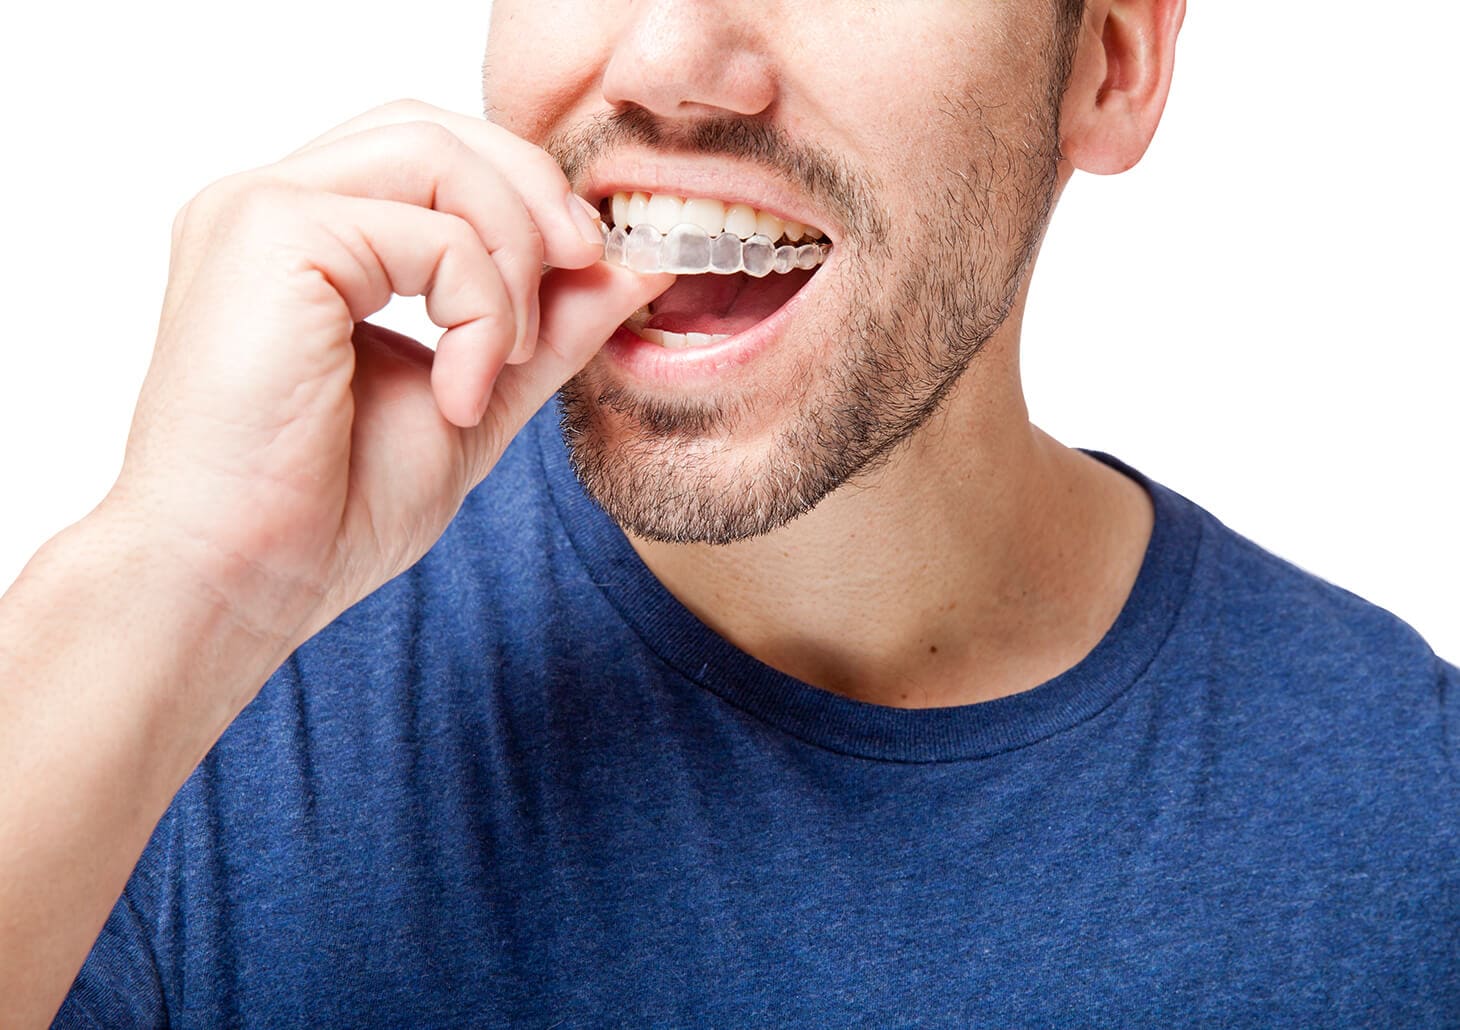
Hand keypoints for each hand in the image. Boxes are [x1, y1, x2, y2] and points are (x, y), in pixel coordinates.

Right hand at [104, 100, 666, 647]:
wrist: (240, 582)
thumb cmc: (326, 508)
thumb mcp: (474, 397)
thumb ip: (545, 327)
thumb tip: (632, 267)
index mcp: (308, 237)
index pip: (432, 154)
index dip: (526, 193)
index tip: (593, 266)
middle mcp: (275, 205)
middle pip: (437, 128)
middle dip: (535, 196)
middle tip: (589, 269)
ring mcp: (263, 210)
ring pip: (438, 154)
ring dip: (512, 251)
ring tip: (510, 358)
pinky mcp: (272, 234)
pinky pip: (431, 231)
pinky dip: (480, 310)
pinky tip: (461, 394)